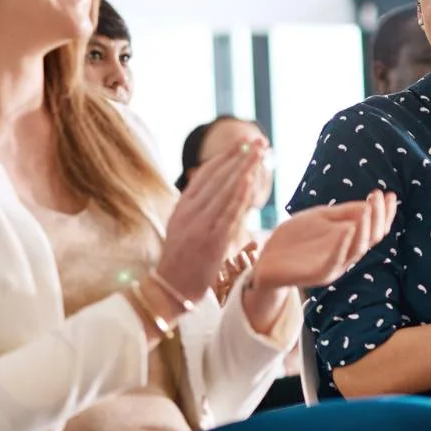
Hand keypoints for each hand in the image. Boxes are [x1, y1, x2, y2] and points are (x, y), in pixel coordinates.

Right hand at [156, 139, 265, 301]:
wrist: (170, 289)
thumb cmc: (181, 261)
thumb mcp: (183, 227)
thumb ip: (196, 207)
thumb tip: (212, 188)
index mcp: (183, 206)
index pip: (207, 174)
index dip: (227, 156)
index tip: (244, 143)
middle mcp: (190, 211)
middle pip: (218, 176)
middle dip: (240, 156)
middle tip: (259, 141)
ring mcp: (200, 224)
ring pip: (224, 190)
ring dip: (243, 168)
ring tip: (260, 152)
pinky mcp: (210, 240)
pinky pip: (227, 213)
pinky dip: (238, 195)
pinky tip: (249, 180)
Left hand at [252, 192, 397, 294]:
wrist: (266, 260)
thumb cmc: (294, 238)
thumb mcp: (320, 218)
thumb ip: (343, 213)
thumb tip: (370, 203)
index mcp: (348, 242)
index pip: (374, 229)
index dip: (384, 213)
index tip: (389, 194)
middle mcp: (345, 255)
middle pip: (371, 239)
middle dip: (378, 217)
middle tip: (379, 197)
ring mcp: (333, 266)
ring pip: (357, 250)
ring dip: (365, 229)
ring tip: (369, 209)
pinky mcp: (318, 275)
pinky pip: (334, 261)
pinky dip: (343, 245)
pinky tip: (348, 229)